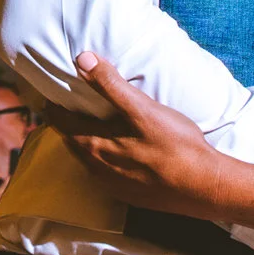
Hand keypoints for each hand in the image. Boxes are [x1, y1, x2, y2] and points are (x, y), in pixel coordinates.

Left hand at [58, 52, 230, 218]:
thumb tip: (82, 59)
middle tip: (69, 106)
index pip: (59, 122)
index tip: (49, 95)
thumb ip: (110, 85)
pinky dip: (103, 160)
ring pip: (88, 160)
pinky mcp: (129, 195)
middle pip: (71, 141)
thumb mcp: (142, 108)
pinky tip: (118, 154)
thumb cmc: (174, 145)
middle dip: (67, 124)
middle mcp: (96, 168)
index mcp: (93, 145)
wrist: (204, 187)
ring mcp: (112, 185)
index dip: (52, 107)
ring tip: (90, 127)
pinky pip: (105, 175)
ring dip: (85, 143)